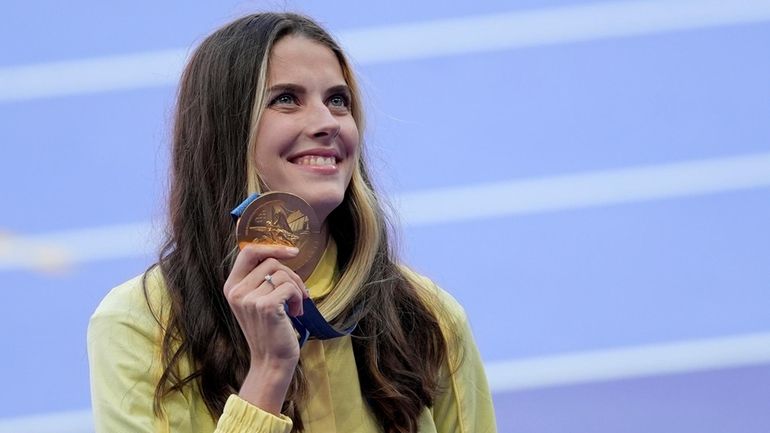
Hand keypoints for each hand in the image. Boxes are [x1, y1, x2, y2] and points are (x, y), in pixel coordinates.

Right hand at [222, 243, 308, 412]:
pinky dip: (298, 297)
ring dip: (296, 288)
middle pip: (271, 261)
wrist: (271, 361)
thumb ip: (260, 278)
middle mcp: (236, 291)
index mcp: (231, 286)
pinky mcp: (265, 306)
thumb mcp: (257, 301)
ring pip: (282, 274)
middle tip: (298, 293)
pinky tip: (296, 312)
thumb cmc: (270, 330)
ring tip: (295, 305)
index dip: (272, 247)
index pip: (248, 252)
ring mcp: (249, 299)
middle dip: (291, 274)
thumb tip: (282, 252)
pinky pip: (289, 287)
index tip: (292, 251)